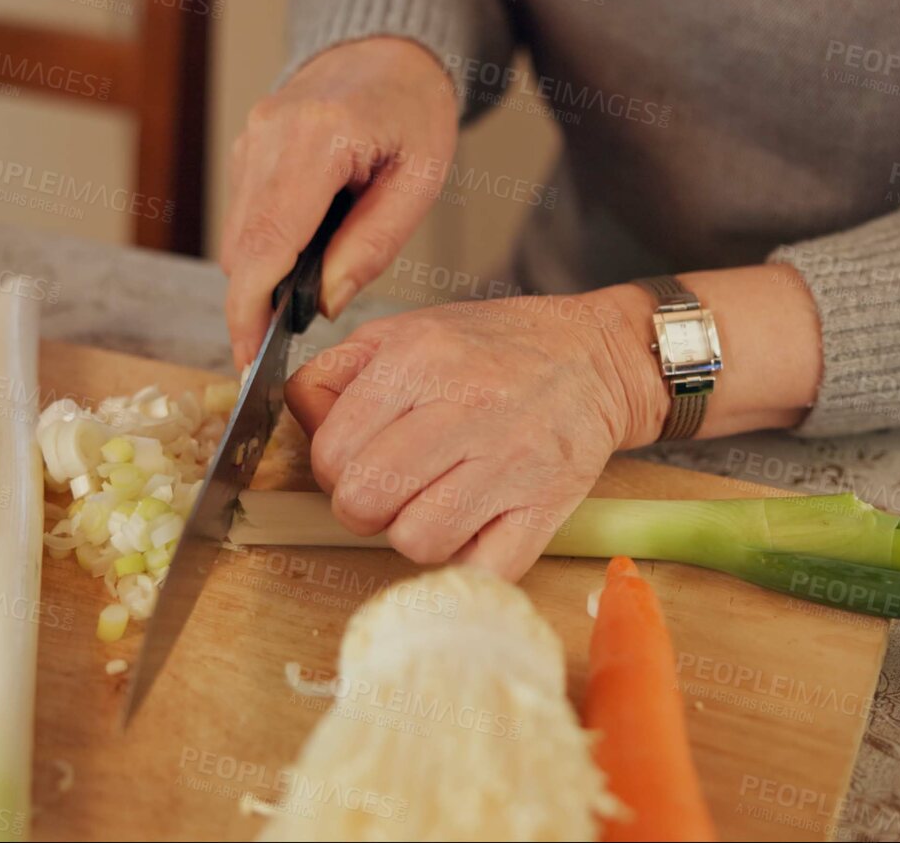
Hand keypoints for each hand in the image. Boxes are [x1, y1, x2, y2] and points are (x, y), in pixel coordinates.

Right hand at [220, 37, 458, 367]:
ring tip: (316, 280)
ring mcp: (251, 138)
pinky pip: (244, 215)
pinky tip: (308, 246)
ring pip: (237, 236)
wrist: (389, 49)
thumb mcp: (420, 180)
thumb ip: (373, 244)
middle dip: (258, 302)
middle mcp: (269, 134)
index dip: (250, 310)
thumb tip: (326, 304)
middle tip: (293, 335)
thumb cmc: (415, 109)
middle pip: (241, 247)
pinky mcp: (246, 147)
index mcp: (318, 138)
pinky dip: (267, 245)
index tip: (247, 357)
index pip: (265, 241)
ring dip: (265, 273)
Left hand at [283, 287, 667, 580]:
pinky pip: (483, 568)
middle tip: (392, 490)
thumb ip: (336, 376)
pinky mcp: (548, 505)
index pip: (330, 452)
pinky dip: (471, 561)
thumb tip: (304, 429)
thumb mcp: (404, 332)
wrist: (595, 358)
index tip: (360, 461)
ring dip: (416, 534)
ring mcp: (510, 461)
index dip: (333, 469)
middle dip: (364, 507)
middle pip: (362, 502)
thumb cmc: (492, 350)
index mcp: (418, 358)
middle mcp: (464, 407)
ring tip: (437, 504)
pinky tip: (477, 527)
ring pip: (416, 542)